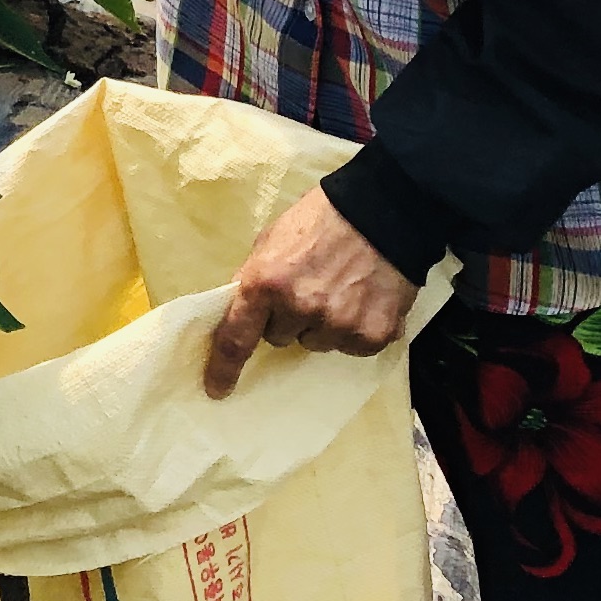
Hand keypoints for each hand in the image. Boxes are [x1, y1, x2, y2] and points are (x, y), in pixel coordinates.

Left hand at [202, 188, 416, 396]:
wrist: (383, 210)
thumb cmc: (320, 220)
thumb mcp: (271, 240)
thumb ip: (254, 277)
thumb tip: (241, 310)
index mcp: (265, 282)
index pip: (237, 337)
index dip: (224, 367)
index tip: (217, 389)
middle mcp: (299, 308)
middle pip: (279, 338)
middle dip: (287, 318)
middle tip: (308, 286)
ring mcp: (338, 324)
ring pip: (316, 342)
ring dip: (322, 323)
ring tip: (340, 287)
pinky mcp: (372, 334)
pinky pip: (351, 347)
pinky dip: (355, 329)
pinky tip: (363, 299)